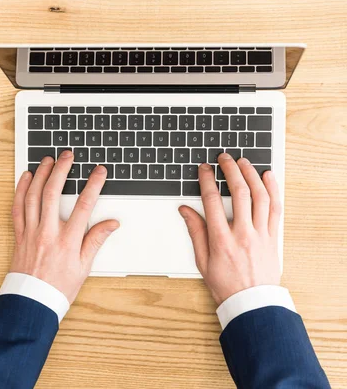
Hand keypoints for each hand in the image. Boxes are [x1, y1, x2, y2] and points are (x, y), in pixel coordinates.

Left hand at [10, 151, 118, 303]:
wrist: (31, 301)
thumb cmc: (58, 287)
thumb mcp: (84, 267)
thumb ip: (96, 241)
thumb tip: (111, 223)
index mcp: (67, 241)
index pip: (84, 205)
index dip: (93, 185)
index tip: (99, 171)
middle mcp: (47, 232)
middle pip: (53, 193)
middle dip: (61, 170)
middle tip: (67, 155)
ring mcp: (31, 232)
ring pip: (33, 196)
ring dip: (41, 175)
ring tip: (48, 160)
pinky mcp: (19, 235)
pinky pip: (18, 208)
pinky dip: (21, 190)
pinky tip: (26, 178)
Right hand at [179, 154, 281, 304]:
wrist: (251, 301)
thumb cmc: (226, 283)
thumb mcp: (202, 260)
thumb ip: (195, 231)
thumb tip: (186, 210)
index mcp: (221, 239)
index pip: (212, 201)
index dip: (207, 180)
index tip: (204, 169)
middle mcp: (243, 233)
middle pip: (239, 192)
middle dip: (230, 170)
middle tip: (224, 158)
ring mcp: (260, 234)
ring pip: (259, 196)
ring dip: (251, 175)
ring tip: (243, 162)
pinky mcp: (272, 236)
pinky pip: (275, 208)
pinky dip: (272, 189)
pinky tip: (267, 177)